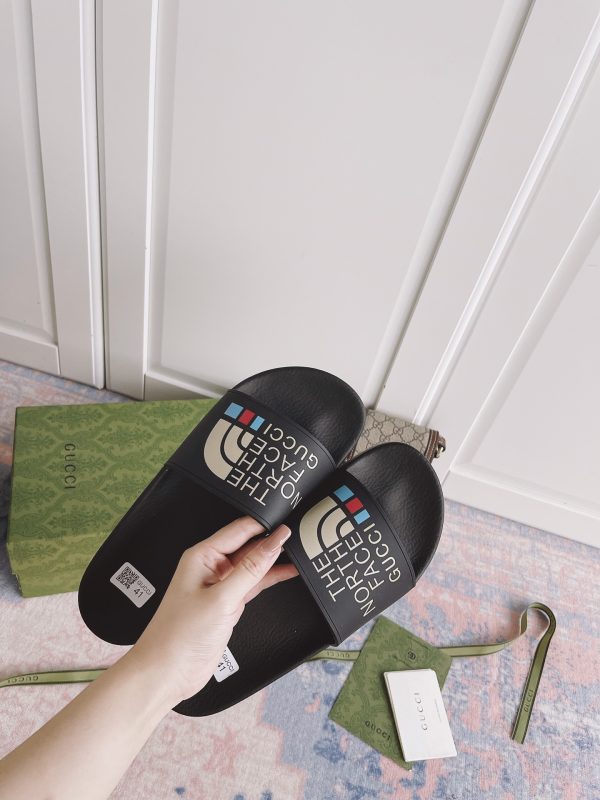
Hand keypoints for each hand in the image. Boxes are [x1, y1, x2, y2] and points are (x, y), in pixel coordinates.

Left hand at [128, 517, 296, 706]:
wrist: (167, 672)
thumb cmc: (178, 635)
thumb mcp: (221, 598)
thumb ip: (251, 569)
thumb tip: (273, 543)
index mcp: (201, 556)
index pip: (239, 530)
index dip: (264, 524)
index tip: (287, 523)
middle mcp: (210, 567)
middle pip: (247, 545)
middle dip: (271, 540)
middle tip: (298, 536)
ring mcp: (220, 585)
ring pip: (253, 564)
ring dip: (274, 559)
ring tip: (300, 551)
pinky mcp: (228, 603)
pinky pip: (253, 583)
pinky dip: (270, 578)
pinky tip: (287, 572)